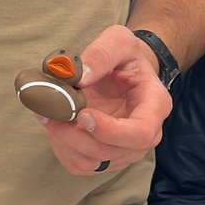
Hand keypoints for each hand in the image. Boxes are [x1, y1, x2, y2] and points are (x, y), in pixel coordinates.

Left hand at [40, 25, 172, 177]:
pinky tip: (54, 125)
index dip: (109, 131)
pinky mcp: (106, 157)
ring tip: (49, 115)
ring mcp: (126, 150)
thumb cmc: (126, 57)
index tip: (83, 115)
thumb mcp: (118, 40)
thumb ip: (101, 54)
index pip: (140, 133)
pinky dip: (61, 148)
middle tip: (52, 111)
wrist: (124, 71)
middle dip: (74, 135)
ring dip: (63, 141)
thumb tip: (78, 79)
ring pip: (92, 162)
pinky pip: (80, 165)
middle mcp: (145, 135)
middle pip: (109, 151)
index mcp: (155, 106)